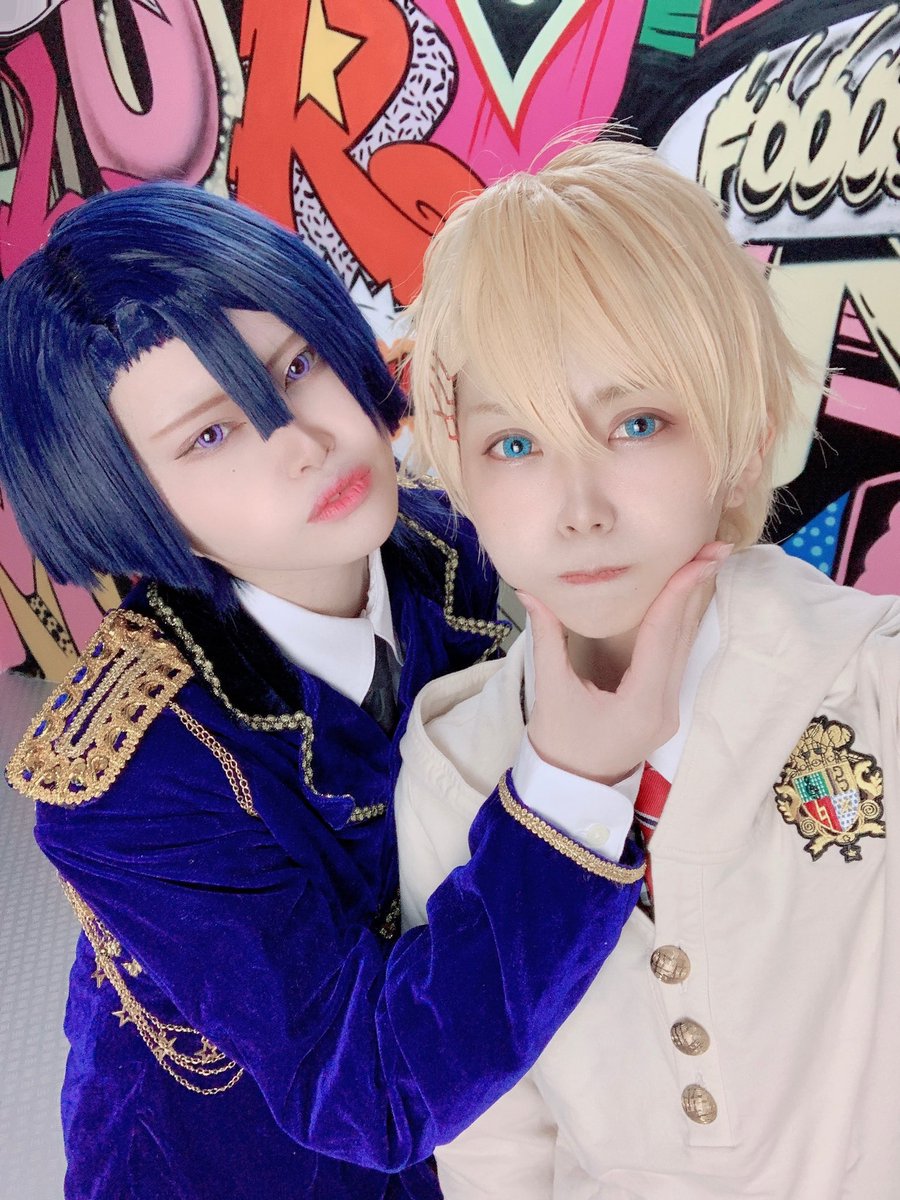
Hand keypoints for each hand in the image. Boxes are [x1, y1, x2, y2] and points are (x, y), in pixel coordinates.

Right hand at [519, 542, 731, 785]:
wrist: (570, 788)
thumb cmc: (558, 744)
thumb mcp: (550, 690)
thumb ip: (547, 638)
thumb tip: (531, 591)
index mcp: (642, 702)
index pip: (665, 634)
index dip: (680, 590)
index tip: (701, 557)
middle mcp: (665, 705)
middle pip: (684, 636)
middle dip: (698, 588)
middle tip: (714, 546)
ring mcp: (669, 708)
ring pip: (685, 645)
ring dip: (692, 602)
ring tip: (704, 561)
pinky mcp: (662, 707)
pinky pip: (676, 656)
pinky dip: (679, 623)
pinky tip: (683, 598)